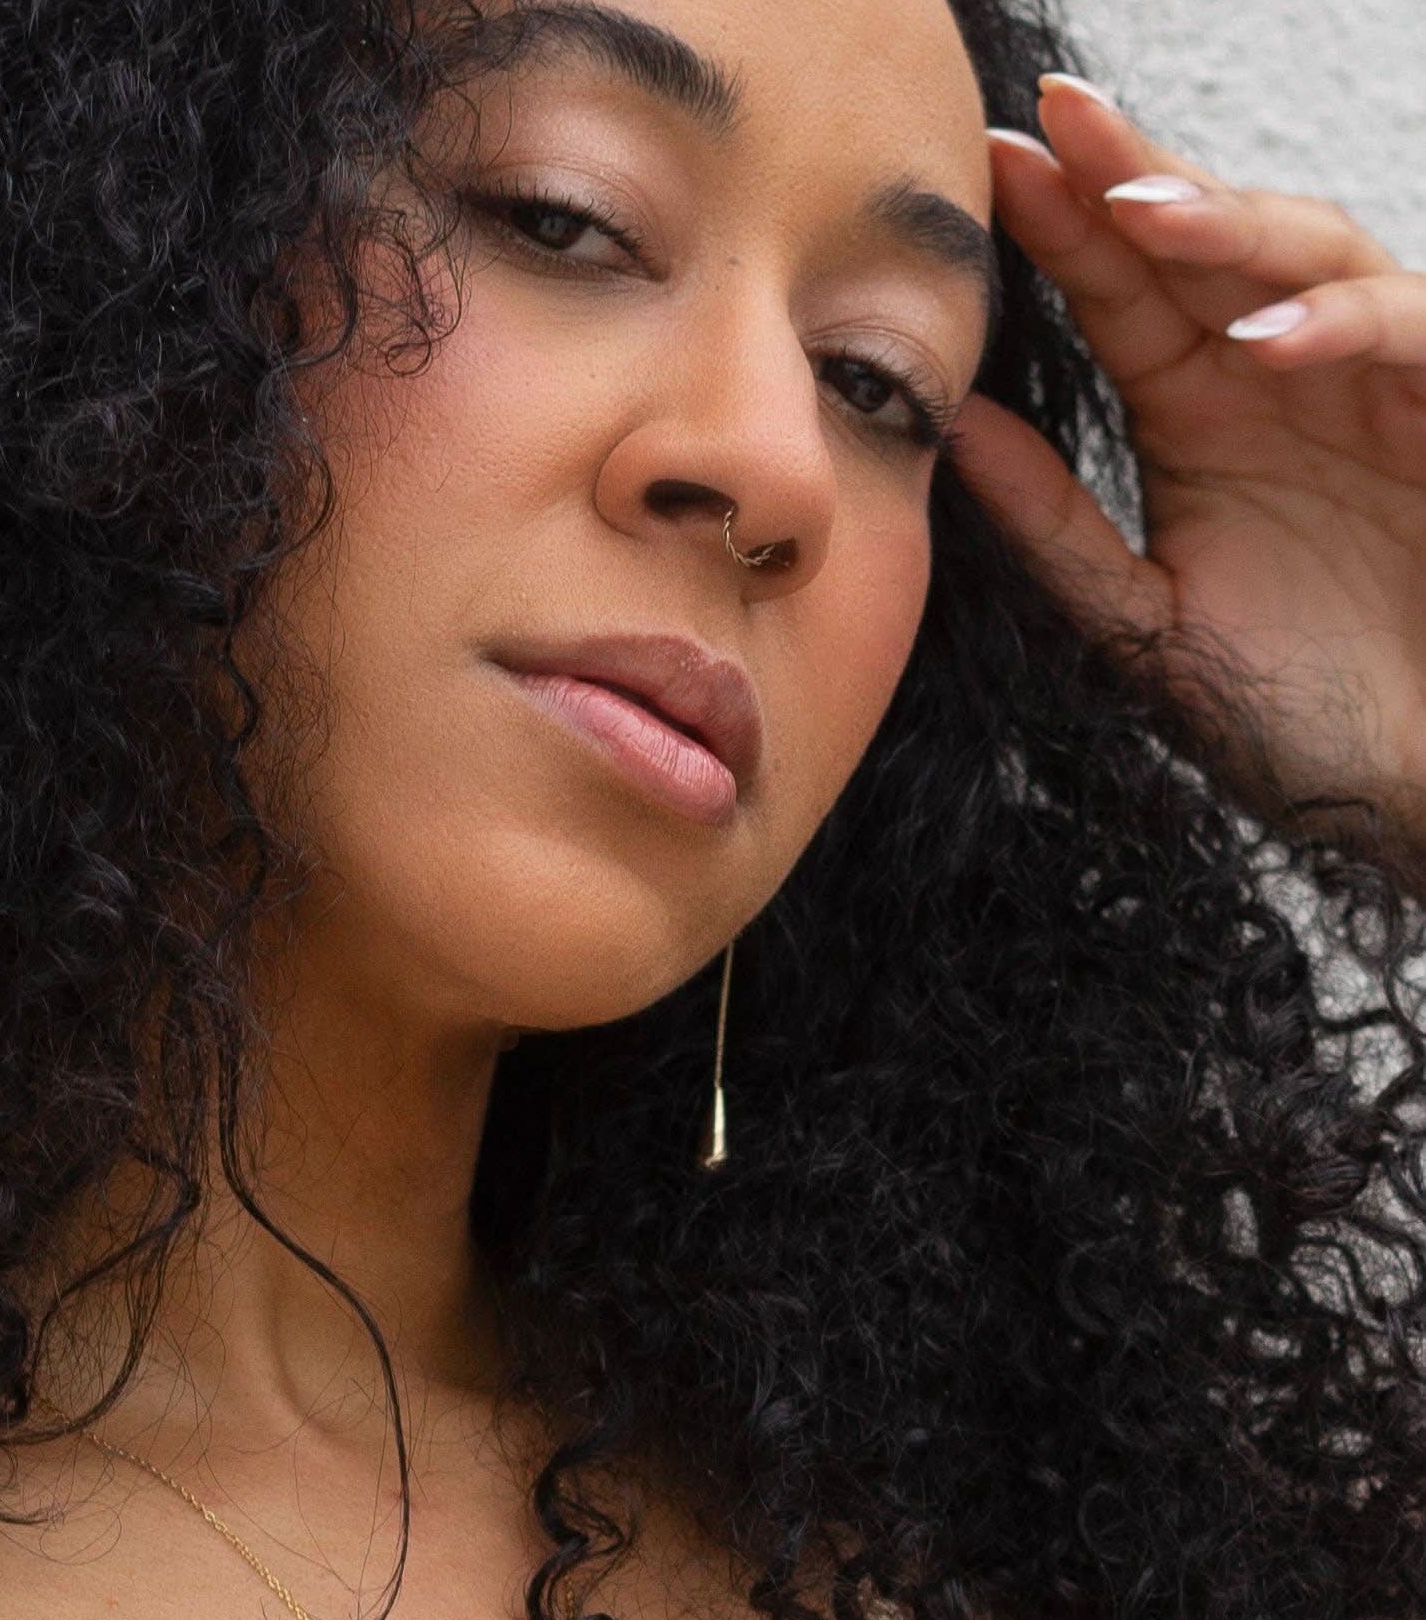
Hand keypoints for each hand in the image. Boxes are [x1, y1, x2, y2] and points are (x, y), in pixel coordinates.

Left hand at [956, 74, 1425, 824]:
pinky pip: (1401, 332)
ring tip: (1139, 212)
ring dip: (1224, 227)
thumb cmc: (1290, 712)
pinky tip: (1261, 341)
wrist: (1406, 788)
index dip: (1060, 229)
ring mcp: (1366, 384)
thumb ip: (1054, 531)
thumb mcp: (1145, 624)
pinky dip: (1337, 326)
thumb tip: (949, 428)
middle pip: (1202, 243)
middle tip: (1052, 120)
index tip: (982, 172)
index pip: (1117, 296)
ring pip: (1303, 256)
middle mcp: (1276, 377)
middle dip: (1129, 175)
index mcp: (1193, 414)